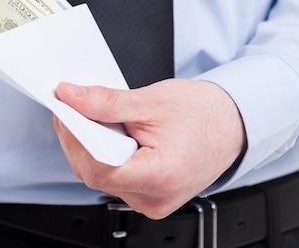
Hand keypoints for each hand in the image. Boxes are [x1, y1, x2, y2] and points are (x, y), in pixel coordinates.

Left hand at [54, 79, 245, 219]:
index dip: (75, 137)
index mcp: (160, 177)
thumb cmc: (204, 114)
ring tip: (95, 118)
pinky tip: (108, 134)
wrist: (233, 124)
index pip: (97, 166)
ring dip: (91, 146)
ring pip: (101, 177)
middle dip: (79, 138)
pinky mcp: (150, 196)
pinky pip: (114, 178)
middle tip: (74, 107)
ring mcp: (152, 201)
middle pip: (94, 173)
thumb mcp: (151, 101)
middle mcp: (155, 199)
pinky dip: (105, 154)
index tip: (65, 111)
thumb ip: (106, 102)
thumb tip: (71, 98)